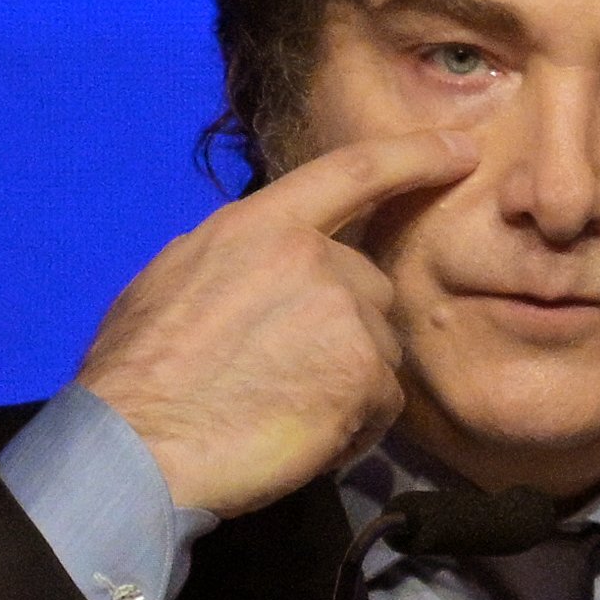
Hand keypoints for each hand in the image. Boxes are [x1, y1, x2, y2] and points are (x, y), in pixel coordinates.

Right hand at [74, 129, 478, 517]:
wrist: (138, 450)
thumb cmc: (136, 378)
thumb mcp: (173, 282)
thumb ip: (237, 258)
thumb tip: (261, 263)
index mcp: (258, 226)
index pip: (354, 171)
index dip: (416, 155)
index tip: (462, 148)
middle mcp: (310, 257)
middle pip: (368, 284)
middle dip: (343, 328)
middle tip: (286, 374)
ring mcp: (343, 313)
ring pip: (379, 345)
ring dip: (348, 379)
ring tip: (285, 410)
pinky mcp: (364, 374)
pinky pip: (383, 401)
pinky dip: (355, 424)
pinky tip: (303, 436)